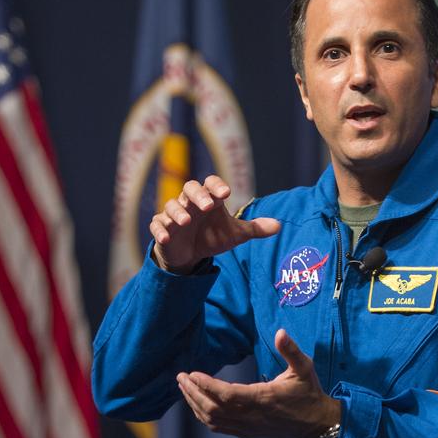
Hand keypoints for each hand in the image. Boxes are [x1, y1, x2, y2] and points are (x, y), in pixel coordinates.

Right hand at [150, 176, 279, 273]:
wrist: (190, 253)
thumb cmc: (212, 237)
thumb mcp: (234, 235)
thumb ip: (254, 229)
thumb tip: (280, 226)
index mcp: (208, 199)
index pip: (211, 184)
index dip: (217, 186)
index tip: (226, 193)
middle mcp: (190, 203)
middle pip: (190, 188)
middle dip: (198, 195)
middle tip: (207, 205)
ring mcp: (173, 215)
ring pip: (171, 206)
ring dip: (178, 212)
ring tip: (186, 222)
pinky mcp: (162, 229)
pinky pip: (157, 225)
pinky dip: (160, 230)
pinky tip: (166, 237)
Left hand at [177, 329, 340, 437]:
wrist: (318, 426)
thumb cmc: (310, 394)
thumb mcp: (305, 368)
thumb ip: (291, 350)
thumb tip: (280, 332)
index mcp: (263, 399)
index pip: (226, 394)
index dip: (206, 385)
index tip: (191, 374)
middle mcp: (252, 417)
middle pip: (212, 409)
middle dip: (192, 393)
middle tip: (180, 378)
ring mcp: (248, 428)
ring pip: (212, 420)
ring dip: (195, 405)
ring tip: (184, 389)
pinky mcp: (248, 434)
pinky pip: (219, 428)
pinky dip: (204, 417)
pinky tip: (198, 405)